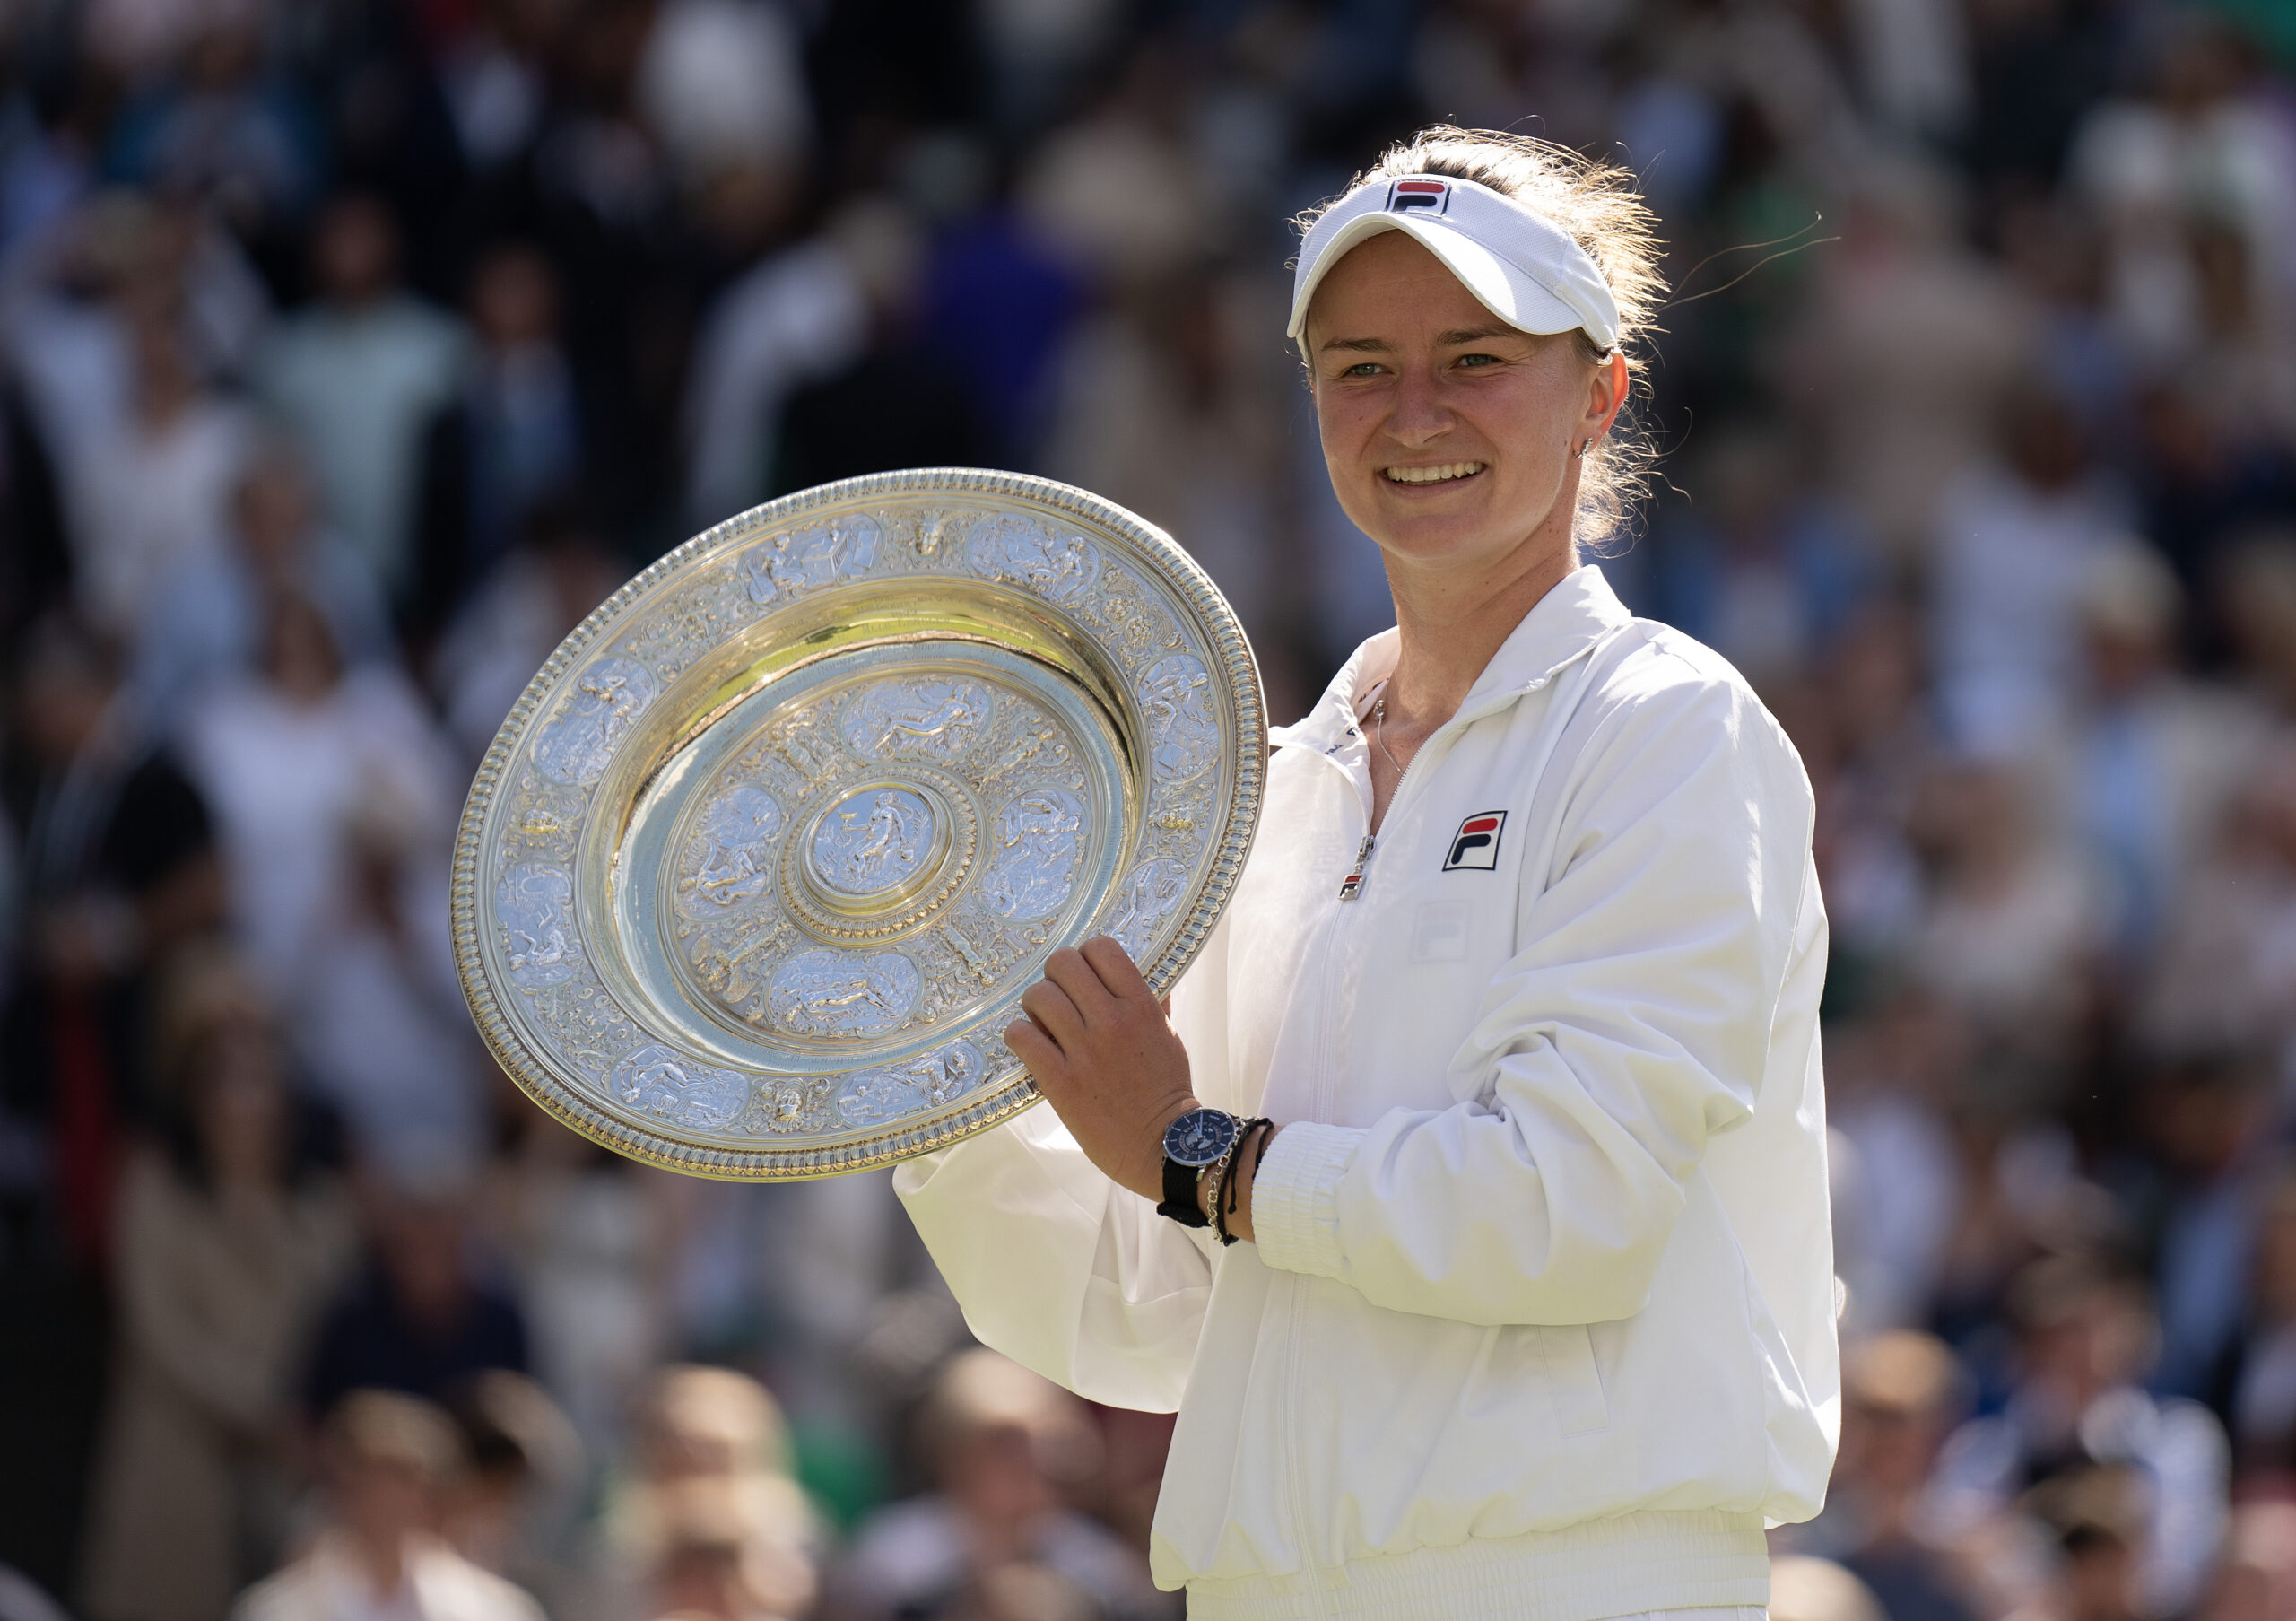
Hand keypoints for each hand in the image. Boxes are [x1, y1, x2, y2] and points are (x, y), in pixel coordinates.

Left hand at [1007, 937, 1195, 1202]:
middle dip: (1056, 977)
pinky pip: (1022, 1036)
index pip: (1102, 948)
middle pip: (1063, 964)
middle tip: (1059, 997)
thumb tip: (1144, 975)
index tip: (1084, 974)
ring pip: (1038, 996)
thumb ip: (1153, 1003)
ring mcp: (1085, 1051)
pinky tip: (1031, 1046)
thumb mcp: (1169, 1037)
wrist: (1163, 1145)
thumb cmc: (1167, 1090)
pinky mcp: (1061, 1081)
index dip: (1086, 955)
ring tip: (1043, 1023)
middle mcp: (1112, 1021)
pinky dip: (1020, 1035)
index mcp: (1141, 1006)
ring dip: (1035, 1005)